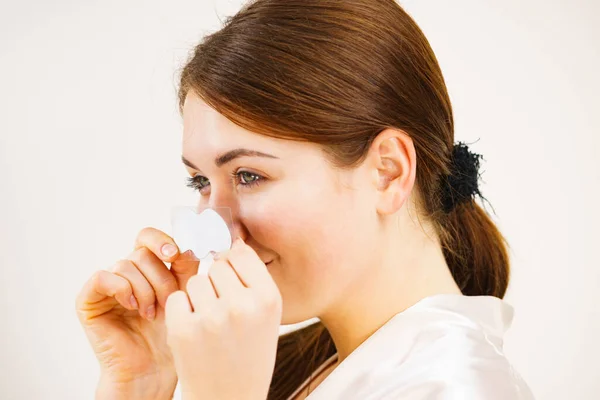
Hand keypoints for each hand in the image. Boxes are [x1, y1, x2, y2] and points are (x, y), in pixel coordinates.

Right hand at [75, 227, 200, 398]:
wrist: (153, 369)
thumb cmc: (170, 335)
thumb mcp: (184, 294)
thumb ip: (186, 267)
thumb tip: (187, 243)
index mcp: (148, 268)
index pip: (148, 237)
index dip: (161, 241)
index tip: (175, 255)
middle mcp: (126, 273)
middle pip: (141, 253)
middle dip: (160, 278)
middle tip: (167, 302)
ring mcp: (107, 285)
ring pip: (125, 265)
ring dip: (145, 290)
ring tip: (151, 314)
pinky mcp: (89, 300)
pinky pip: (103, 277)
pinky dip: (121, 289)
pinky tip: (132, 307)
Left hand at [165, 237, 282, 399]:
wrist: (230, 397)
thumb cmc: (249, 353)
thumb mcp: (266, 315)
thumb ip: (252, 276)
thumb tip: (231, 237)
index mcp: (268, 299)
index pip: (241, 254)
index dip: (233, 265)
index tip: (232, 282)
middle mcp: (242, 305)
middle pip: (217, 265)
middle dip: (217, 283)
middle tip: (224, 312)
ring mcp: (212, 317)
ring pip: (197, 280)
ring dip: (199, 297)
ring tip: (210, 323)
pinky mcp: (184, 329)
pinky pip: (178, 298)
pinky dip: (182, 311)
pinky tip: (195, 331)